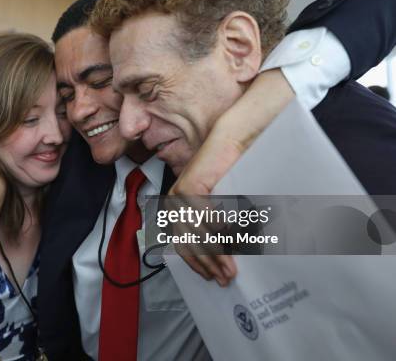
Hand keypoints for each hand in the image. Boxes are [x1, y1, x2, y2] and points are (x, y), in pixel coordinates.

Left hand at [170, 69, 294, 284]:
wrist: (239, 134)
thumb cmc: (237, 165)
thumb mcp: (229, 200)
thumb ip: (224, 223)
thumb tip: (232, 254)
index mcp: (182, 204)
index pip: (182, 242)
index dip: (198, 263)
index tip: (213, 278)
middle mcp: (176, 201)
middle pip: (186, 242)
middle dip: (207, 264)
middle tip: (226, 280)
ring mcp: (181, 193)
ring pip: (193, 234)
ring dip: (214, 254)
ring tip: (231, 270)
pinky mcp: (191, 186)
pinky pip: (201, 217)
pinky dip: (215, 232)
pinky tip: (231, 244)